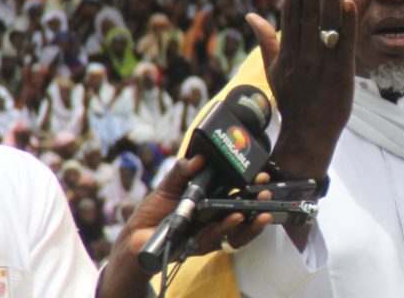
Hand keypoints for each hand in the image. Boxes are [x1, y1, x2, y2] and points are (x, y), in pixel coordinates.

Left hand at [97, 156, 271, 297]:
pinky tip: (234, 220)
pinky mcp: (202, 245)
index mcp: (210, 200)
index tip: (263, 175)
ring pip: (236, 228)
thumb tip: (198, 157)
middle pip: (242, 210)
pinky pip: (219, 238)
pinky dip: (227, 229)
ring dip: (249, 220)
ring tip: (258, 211)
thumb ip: (182, 172)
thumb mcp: (168, 186)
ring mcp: (210, 232)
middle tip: (266, 193)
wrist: (138, 235)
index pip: (236, 192)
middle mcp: (214, 216)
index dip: (251, 185)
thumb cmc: (155, 210)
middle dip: (257, 203)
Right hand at [246, 0, 357, 177]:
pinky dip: (347, 24)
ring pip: (325, 27)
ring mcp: (321, 65)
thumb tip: (251, 16)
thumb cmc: (292, 100)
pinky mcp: (341, 73)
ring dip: (329, 0)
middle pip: (306, 17)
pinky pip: (344, 44)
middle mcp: (301, 57)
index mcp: (285, 55)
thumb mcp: (274, 70)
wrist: (308, 133)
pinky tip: (349, 4)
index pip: (289, 18)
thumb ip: (266, 41)